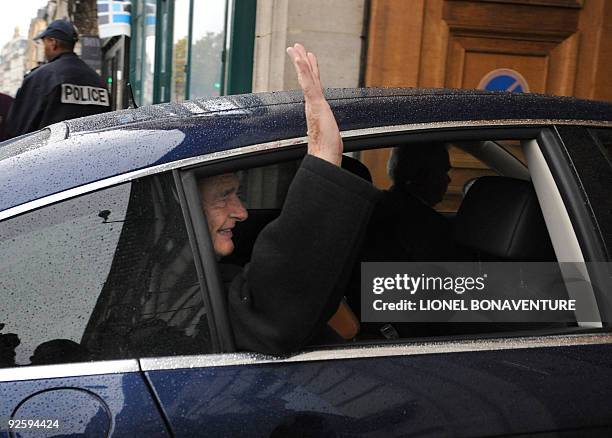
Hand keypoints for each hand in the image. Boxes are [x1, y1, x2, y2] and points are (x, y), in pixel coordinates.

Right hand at [286, 43, 342, 165]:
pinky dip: (304, 71)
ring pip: (306, 78)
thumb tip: (327, 134)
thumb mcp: (330, 135)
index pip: (312, 86)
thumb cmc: (327, 151)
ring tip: (296, 48)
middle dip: (301, 62)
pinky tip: (300, 60)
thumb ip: (326, 130)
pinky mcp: (315, 105)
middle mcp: (312, 105)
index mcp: (315, 110)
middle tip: (295, 47)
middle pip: (307, 79)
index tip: (305, 59)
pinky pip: (308, 84)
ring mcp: (313, 104)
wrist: (325, 158)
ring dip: (301, 62)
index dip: (308, 72)